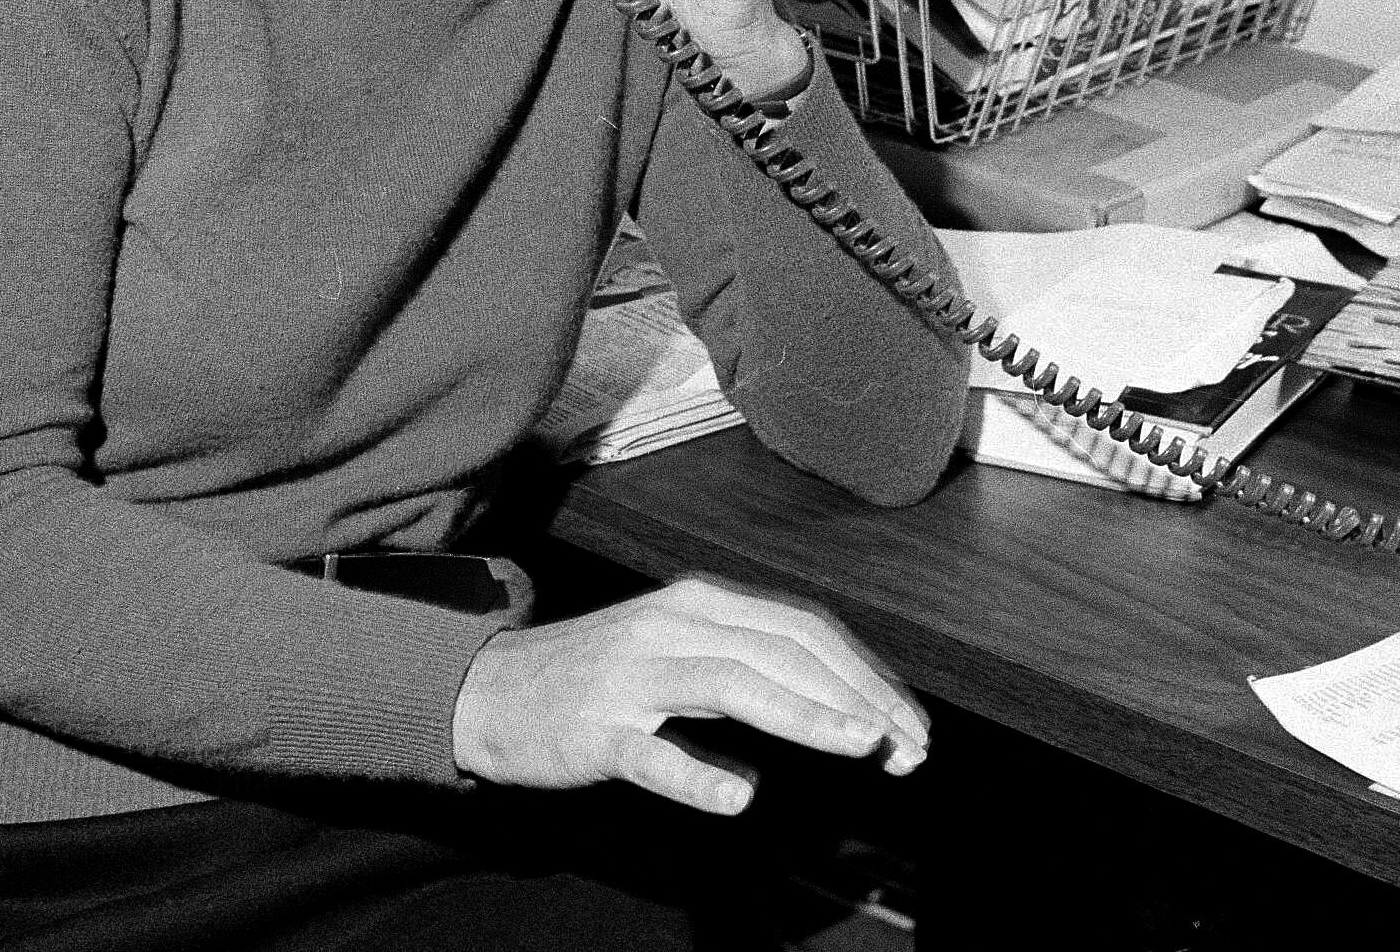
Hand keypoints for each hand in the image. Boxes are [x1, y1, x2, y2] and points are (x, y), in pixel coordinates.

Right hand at [451, 574, 929, 813]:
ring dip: (804, 716)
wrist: (491, 689)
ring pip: (732, 685)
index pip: (802, 629)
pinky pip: (652, 753)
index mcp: (699, 602)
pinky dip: (698, 774)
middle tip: (907, 744)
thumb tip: (839, 705)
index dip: (863, 673)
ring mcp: (631, 676)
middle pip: (782, 651)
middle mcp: (671, 625)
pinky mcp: (595, 729)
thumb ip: (750, 667)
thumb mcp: (678, 649)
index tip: (908, 720)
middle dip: (855, 697)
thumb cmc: (601, 676)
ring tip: (860, 745)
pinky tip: (740, 796)